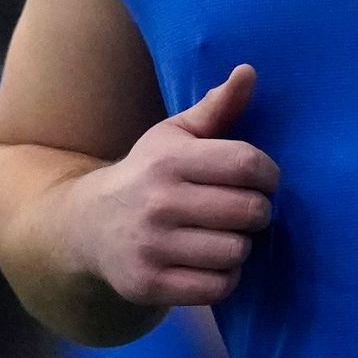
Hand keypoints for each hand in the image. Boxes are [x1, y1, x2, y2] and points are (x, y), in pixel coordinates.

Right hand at [70, 64, 279, 308]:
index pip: (246, 164)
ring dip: (242, 245)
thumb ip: (217, 107)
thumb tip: (249, 71)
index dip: (269, 174)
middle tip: (246, 210)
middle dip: (258, 211)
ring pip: (236, 251)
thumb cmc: (148, 174)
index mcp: (170, 160)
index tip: (265, 180)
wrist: (88, 227)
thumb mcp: (175, 136)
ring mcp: (152, 246)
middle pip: (249, 211)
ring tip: (227, 235)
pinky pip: (218, 287)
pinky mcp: (149, 284)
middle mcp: (159, 202)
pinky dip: (226, 277)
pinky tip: (213, 262)